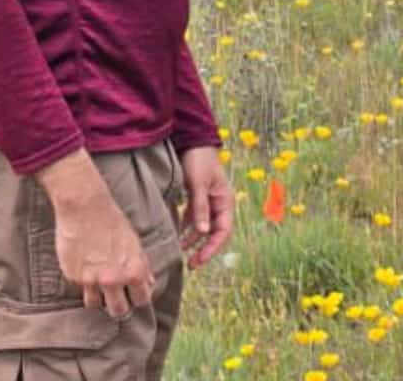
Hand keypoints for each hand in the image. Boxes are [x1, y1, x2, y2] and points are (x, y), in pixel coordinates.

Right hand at [36, 149, 153, 316]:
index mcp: (133, 270)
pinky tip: (84, 266)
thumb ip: (141, 264)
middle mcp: (113, 280)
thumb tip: (149, 282)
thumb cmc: (113, 220)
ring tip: (98, 286)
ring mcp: (91, 281)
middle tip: (117, 299)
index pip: (141, 300)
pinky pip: (80, 287)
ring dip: (98, 298)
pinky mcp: (73, 277)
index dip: (139, 298)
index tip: (135, 296)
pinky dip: (83, 281)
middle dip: (119, 306)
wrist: (85, 207)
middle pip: (119, 311)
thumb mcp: (133, 241)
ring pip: (95, 305)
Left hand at [177, 145, 232, 268]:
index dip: (213, 248)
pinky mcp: (197, 197)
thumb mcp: (198, 184)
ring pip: (202, 226)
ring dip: (192, 239)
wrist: (193, 139)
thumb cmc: (199, 160)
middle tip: (190, 264)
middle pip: (214, 232)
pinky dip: (186, 227)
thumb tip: (203, 232)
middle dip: (203, 248)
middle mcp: (219, 203)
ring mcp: (208, 200)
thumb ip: (200, 208)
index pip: (224, 231)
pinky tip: (176, 234)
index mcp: (225, 200)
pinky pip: (194, 217)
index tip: (199, 261)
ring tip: (178, 250)